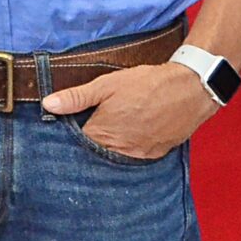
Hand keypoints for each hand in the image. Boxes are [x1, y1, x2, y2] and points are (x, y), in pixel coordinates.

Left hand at [41, 63, 218, 161]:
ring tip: (113, 128)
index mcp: (103, 134)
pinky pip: (136, 156)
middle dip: (90, 142)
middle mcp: (120, 150)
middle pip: (96, 152)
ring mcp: (140, 154)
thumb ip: (77, 97)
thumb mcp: (107, 85)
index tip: (68, 126)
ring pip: (116, 156)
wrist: (191, 89)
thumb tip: (48, 104)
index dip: (71, 134)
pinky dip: (130, 148)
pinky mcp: (156, 154)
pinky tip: (130, 133)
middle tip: (92, 125)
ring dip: (111, 146)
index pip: (76, 143)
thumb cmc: (147, 84)